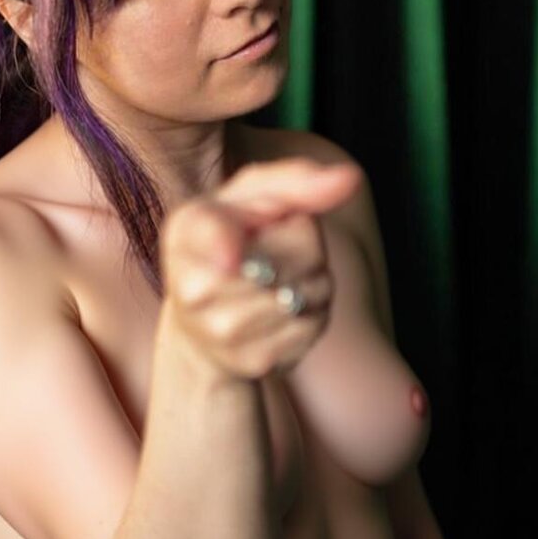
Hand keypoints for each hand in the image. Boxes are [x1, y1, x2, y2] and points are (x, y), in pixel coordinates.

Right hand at [158, 158, 362, 380]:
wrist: (203, 318)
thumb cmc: (234, 238)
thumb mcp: (253, 196)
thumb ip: (297, 181)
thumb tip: (350, 177)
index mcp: (187, 231)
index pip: (212, 234)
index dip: (223, 246)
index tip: (229, 260)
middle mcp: (193, 286)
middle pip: (294, 258)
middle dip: (303, 248)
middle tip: (274, 249)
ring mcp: (222, 331)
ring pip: (306, 295)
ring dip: (310, 283)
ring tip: (280, 278)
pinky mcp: (252, 361)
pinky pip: (310, 328)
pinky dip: (310, 314)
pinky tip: (283, 309)